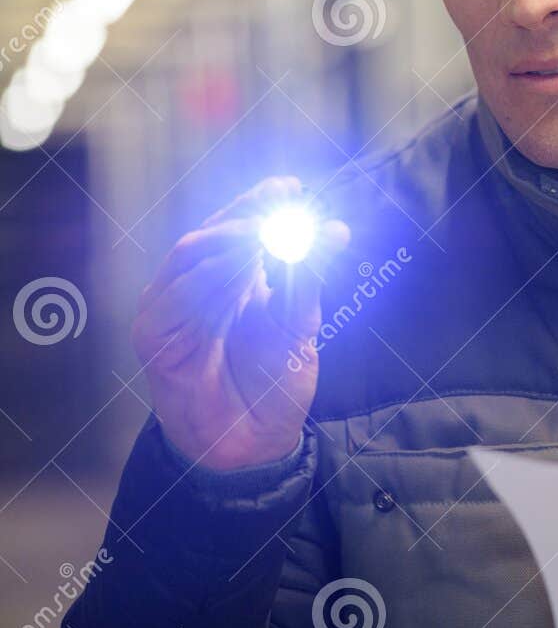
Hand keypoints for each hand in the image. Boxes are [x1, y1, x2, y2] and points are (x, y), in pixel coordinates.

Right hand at [132, 176, 349, 472]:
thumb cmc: (273, 381)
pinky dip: (203, 280)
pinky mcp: (153, 337)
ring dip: (228, 242)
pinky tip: (233, 270)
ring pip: (190, 257)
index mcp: (232, 275)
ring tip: (263, 235)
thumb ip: (310, 278)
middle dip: (246, 215)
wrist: (254, 440)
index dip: (261, 201)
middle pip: (212, 232)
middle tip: (279, 206)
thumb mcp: (299, 324)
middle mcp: (197, 284)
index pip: (239, 224)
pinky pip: (172, 299)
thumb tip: (335, 230)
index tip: (294, 187)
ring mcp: (170, 308)